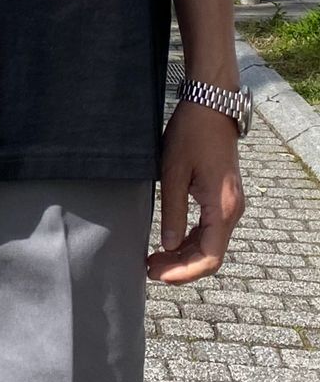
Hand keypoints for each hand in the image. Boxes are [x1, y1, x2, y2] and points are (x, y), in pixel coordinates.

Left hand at [146, 101, 244, 283]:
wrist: (211, 106)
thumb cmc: (191, 134)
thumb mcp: (173, 172)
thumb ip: (172, 210)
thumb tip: (167, 245)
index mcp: (223, 207)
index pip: (209, 257)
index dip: (183, 272)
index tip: (157, 274)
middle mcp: (232, 210)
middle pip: (210, 255)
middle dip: (180, 267)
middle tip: (148, 268)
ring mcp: (230, 205)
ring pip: (210, 244)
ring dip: (184, 255)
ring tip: (154, 259)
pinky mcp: (223, 197)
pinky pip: (210, 229)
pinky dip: (190, 240)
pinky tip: (169, 242)